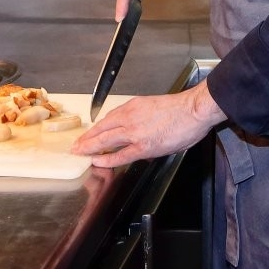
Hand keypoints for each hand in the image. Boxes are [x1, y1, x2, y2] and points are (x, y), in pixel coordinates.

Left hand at [70, 80, 225, 167]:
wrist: (192, 110)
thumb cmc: (179, 109)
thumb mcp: (152, 106)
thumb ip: (140, 118)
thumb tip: (135, 132)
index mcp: (132, 106)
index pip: (108, 119)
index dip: (96, 129)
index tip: (89, 134)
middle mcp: (129, 117)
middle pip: (101, 129)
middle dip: (86, 139)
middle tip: (76, 146)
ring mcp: (134, 132)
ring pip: (105, 141)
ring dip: (90, 148)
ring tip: (80, 154)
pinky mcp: (143, 146)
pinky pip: (119, 155)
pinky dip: (106, 159)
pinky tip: (97, 162)